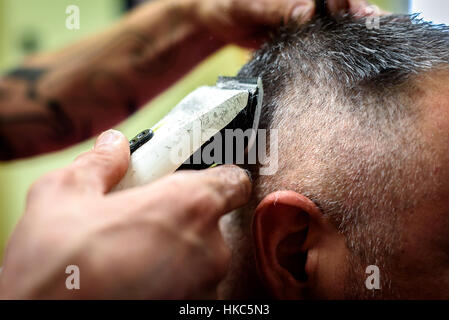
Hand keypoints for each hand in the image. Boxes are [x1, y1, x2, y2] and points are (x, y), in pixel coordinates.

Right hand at [0, 130, 251, 298]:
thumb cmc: (56, 264)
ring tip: (130, 258)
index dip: (217, 178)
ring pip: (198, 260)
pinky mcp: (193, 314)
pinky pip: (189, 288)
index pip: (234, 182)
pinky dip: (170, 283)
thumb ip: (101, 163)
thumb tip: (114, 145)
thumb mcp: (64, 194)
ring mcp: (204, 288)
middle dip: (180, 220)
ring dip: (173, 255)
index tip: (197, 182)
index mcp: (190, 205)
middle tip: (141, 223)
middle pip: (210, 224)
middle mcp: (209, 249)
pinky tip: (134, 283)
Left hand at [193, 0, 384, 47]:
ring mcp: (304, 19)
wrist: (214, 19)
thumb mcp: (248, 4)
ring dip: (352, 38)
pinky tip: (345, 63)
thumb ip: (276, 6)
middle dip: (361, 19)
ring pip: (334, 27)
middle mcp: (307, 2)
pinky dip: (332, 52)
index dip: (350, 2)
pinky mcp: (297, 38)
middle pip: (341, 8)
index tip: (362, 15)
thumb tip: (307, 12)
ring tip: (372, 51)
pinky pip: (318, 44)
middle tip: (377, 34)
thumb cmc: (228, 2)